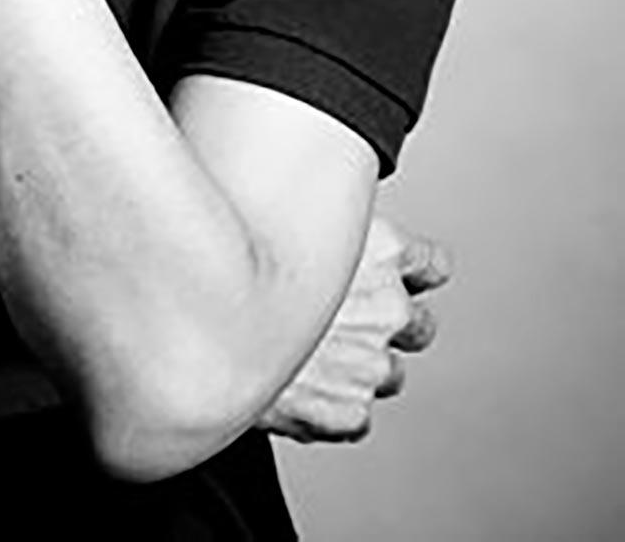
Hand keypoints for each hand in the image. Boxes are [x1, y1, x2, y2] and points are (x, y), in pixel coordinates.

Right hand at [256, 213, 449, 443]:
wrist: (199, 326)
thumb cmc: (233, 262)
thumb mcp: (288, 216)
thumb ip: (327, 226)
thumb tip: (328, 219)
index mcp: (381, 252)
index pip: (432, 266)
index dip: (412, 274)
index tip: (397, 278)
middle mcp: (387, 308)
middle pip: (419, 326)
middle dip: (387, 328)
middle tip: (343, 323)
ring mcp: (371, 363)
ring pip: (387, 374)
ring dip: (356, 368)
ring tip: (307, 356)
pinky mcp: (349, 411)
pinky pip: (354, 415)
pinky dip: (330, 405)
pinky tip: (294, 384)